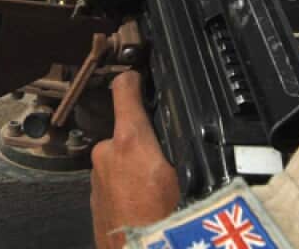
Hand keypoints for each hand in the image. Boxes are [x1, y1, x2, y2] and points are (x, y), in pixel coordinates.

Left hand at [91, 71, 180, 248]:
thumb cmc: (165, 225)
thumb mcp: (190, 179)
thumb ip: (186, 150)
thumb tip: (203, 134)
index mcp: (130, 142)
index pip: (125, 90)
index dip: (134, 78)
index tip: (140, 74)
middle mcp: (106, 155)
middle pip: (129, 132)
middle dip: (147, 142)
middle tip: (172, 163)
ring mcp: (97, 180)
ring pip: (121, 160)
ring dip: (137, 169)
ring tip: (162, 192)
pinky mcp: (94, 201)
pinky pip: (115, 183)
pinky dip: (129, 190)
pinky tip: (149, 206)